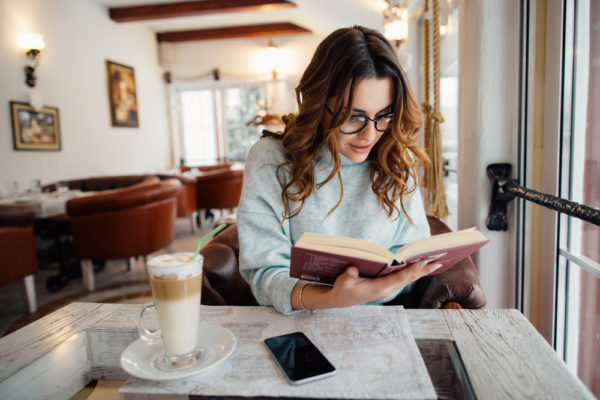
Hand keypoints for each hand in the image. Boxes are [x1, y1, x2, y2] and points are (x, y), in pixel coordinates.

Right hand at [327, 260, 441, 307]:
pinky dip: (414, 273)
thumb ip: (349, 274)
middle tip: (438, 261)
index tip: (422, 262)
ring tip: (434, 263)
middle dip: (423, 270)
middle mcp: (387, 290)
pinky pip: (404, 279)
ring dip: (421, 271)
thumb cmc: (343, 288)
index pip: (399, 278)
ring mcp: (388, 289)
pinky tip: (421, 268)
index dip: (411, 270)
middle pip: (409, 279)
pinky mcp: (388, 287)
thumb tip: (353, 268)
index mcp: (379, 288)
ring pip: (409, 279)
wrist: (342, 299)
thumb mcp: (344, 281)